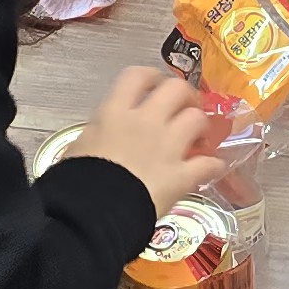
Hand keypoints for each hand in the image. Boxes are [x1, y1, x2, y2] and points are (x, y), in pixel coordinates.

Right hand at [70, 65, 227, 216]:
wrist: (90, 212)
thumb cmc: (75, 180)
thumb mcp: (80, 146)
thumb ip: (100, 133)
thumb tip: (105, 135)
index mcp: (116, 112)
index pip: (138, 76)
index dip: (151, 75)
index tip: (155, 83)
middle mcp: (146, 122)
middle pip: (176, 89)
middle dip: (185, 95)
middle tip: (184, 107)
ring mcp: (167, 147)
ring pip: (197, 119)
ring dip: (201, 126)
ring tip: (198, 137)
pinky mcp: (181, 175)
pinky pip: (208, 164)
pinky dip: (213, 165)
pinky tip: (212, 168)